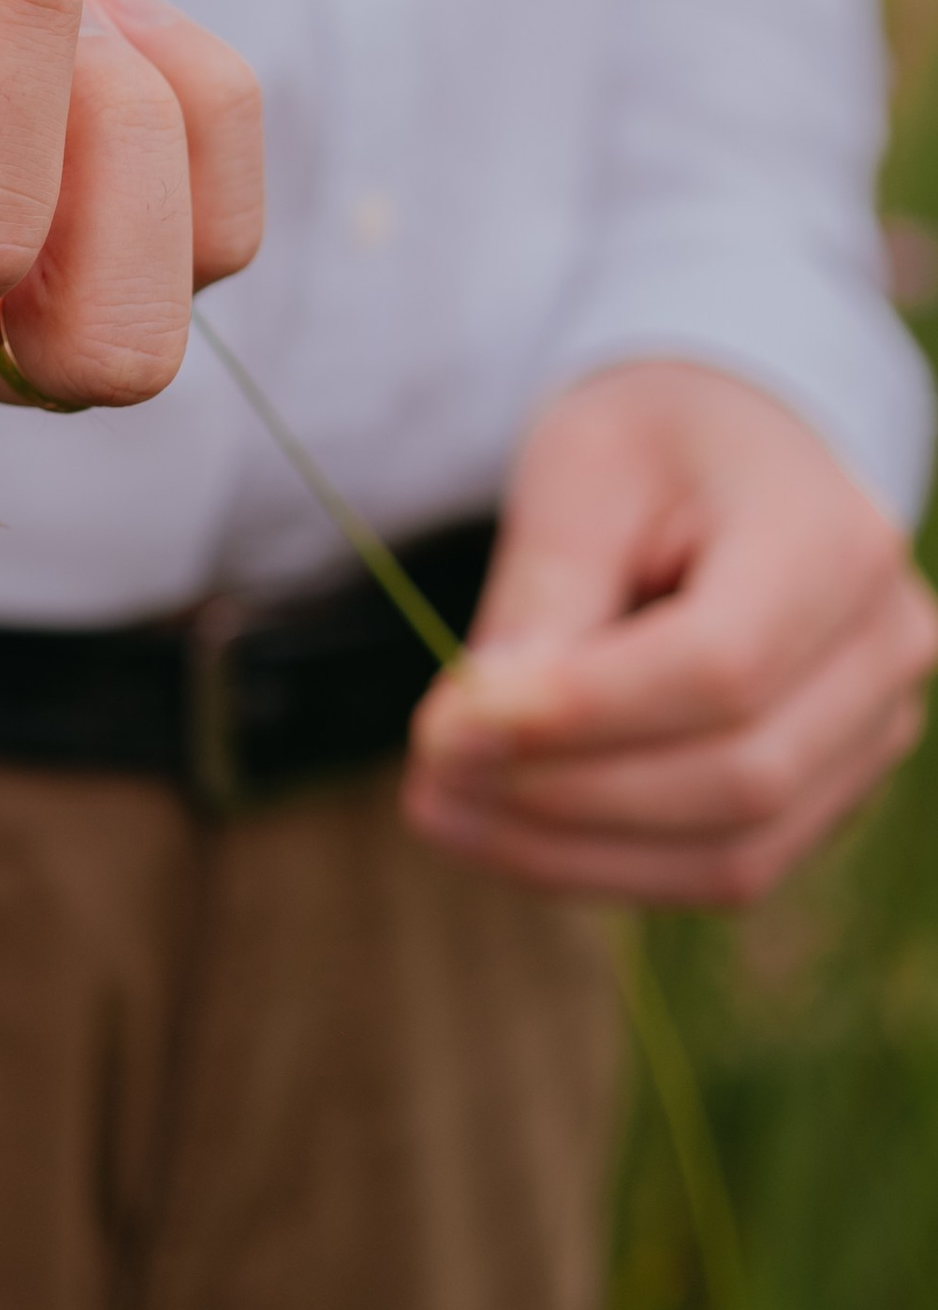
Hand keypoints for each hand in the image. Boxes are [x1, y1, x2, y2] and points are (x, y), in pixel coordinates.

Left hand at [405, 360, 937, 904]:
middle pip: (737, 774)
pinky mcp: (832, 790)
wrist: (736, 447)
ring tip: (444, 811)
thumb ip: (543, 594)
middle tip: (426, 779)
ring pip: (734, 851)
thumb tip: (475, 731)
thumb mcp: (581, 469)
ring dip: (572, 854)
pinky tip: (508, 831)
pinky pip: (725, 866)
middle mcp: (884, 647)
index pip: (717, 666)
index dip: (579, 715)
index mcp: (833, 539)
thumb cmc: (652, 443)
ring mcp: (875, 730)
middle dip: (563, 795)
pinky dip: (607, 866)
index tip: (445, 726)